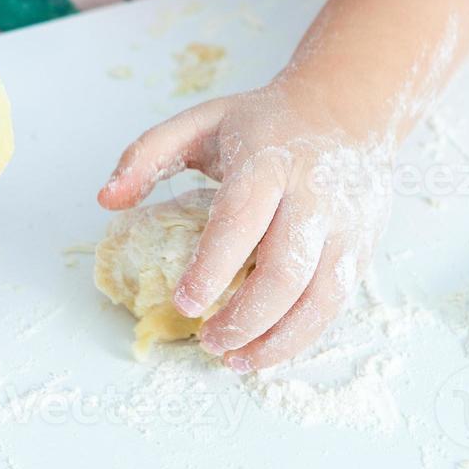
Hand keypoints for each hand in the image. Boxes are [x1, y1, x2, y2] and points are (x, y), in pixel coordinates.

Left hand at [98, 76, 393, 370]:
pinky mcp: (362, 247)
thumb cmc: (263, 124)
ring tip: (235, 360)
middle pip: (286, 271)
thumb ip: (146, 155)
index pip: (241, 221)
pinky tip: (267, 349)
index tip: (184, 303)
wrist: (348, 109)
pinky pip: (337, 302)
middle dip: (245, 317)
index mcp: (267, 161)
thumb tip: (106, 200)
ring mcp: (346, 224)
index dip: (212, 268)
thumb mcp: (200, 123)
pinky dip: (302, 335)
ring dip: (278, 340)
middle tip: (208, 340)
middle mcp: (314, 194)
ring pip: (321, 297)